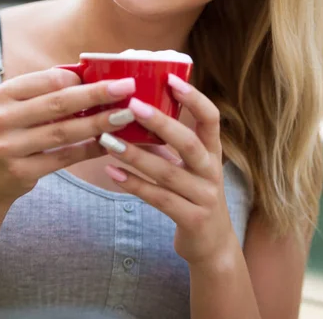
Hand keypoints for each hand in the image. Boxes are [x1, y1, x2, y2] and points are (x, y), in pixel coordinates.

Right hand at [0, 68, 135, 205]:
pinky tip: (110, 143)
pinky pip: (64, 158)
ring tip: (126, 116)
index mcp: (8, 93)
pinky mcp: (21, 171)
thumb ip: (51, 92)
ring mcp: (10, 146)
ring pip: (64, 132)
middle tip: (128, 88)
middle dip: (98, 94)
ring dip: (99, 123)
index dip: (83, 78)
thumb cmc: (15, 131)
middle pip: (60, 102)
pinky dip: (90, 150)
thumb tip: (96, 75)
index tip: (111, 77)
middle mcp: (5, 117)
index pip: (51, 79)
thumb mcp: (21, 106)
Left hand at [99, 73, 233, 265]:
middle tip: (132, 105)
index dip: (194, 98)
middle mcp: (212, 171)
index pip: (211, 118)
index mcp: (213, 152)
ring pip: (167, 173)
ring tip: (108, 140)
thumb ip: (170, 143)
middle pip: (189, 143)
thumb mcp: (189, 165)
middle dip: (161, 123)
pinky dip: (134, 185)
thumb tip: (135, 111)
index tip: (170, 78)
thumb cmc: (193, 193)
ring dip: (135, 155)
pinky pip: (159, 199)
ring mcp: (204, 197)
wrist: (212, 243)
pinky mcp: (192, 219)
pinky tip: (112, 172)